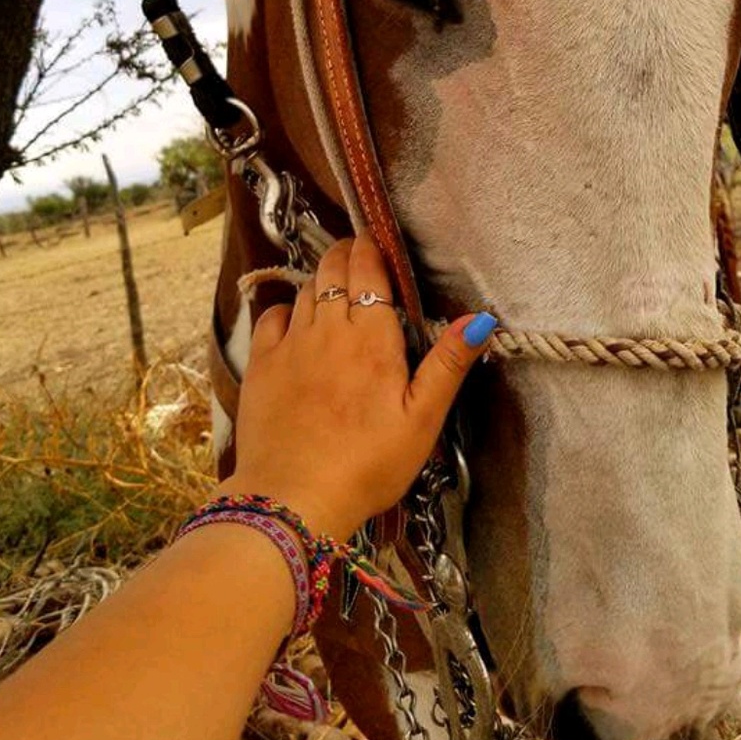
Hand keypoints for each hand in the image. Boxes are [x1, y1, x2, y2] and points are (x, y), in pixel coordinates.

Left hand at [217, 235, 495, 540]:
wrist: (293, 498)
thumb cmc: (367, 464)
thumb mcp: (422, 419)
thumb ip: (448, 364)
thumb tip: (480, 318)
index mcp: (372, 339)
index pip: (368, 272)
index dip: (372, 250)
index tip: (376, 241)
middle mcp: (328, 330)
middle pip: (333, 271)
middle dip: (345, 254)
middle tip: (356, 251)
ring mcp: (290, 345)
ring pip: (305, 290)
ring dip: (320, 277)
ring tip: (332, 277)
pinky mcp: (261, 366)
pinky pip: (271, 317)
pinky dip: (287, 307)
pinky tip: (294, 316)